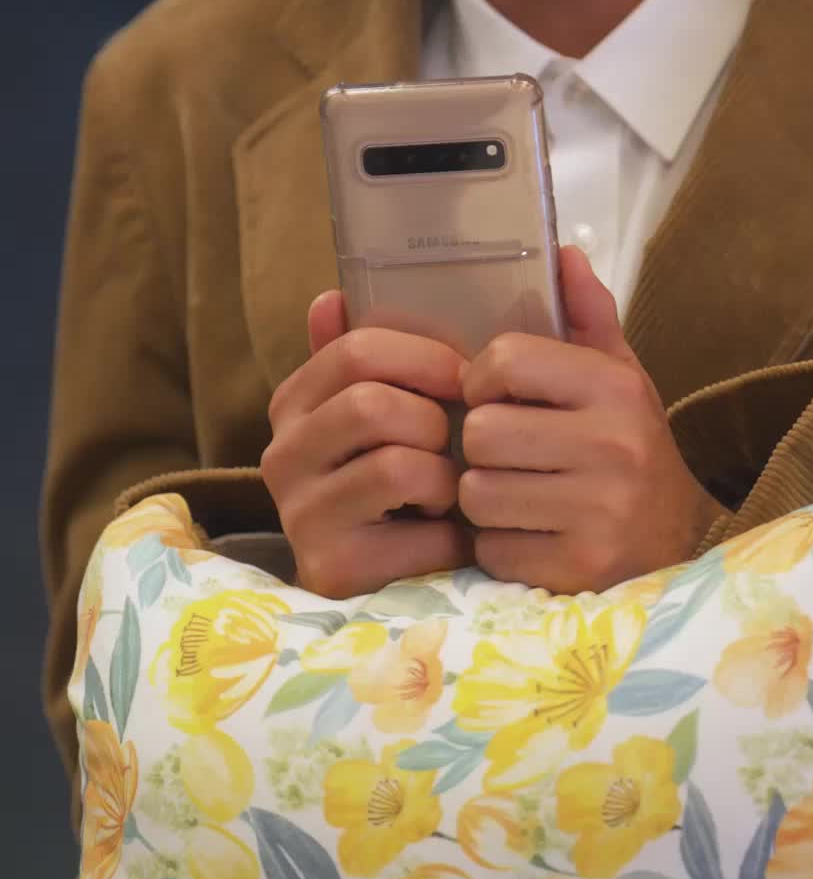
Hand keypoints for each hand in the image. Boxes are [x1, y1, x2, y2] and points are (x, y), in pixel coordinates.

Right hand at [261, 292, 471, 596]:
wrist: (398, 582)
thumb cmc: (406, 477)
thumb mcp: (387, 408)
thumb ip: (366, 353)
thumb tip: (330, 296)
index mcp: (293, 403)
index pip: (355, 349)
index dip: (424, 355)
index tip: (465, 375)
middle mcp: (281, 456)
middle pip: (371, 404)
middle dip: (434, 421)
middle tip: (455, 442)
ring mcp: (301, 516)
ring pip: (397, 466)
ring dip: (445, 478)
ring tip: (445, 492)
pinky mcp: (333, 569)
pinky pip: (417, 530)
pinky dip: (450, 532)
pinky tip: (443, 537)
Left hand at [458, 247, 719, 591]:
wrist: (681, 543)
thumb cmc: (630, 449)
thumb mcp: (619, 377)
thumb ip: (587, 315)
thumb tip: (562, 250)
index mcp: (614, 387)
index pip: (504, 360)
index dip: (482, 379)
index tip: (496, 396)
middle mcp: (613, 446)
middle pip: (481, 432)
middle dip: (481, 447)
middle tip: (508, 454)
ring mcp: (599, 512)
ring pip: (477, 492)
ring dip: (485, 498)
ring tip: (518, 495)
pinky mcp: (580, 570)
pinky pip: (493, 549)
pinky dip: (500, 546)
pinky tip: (531, 535)